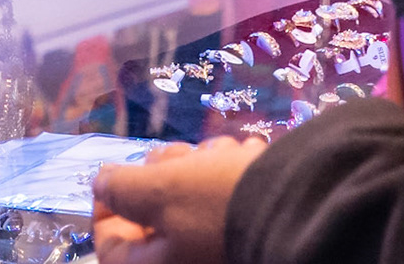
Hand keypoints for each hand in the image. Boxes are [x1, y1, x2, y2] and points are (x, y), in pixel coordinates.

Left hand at [91, 136, 267, 263]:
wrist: (301, 206)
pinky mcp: (245, 237)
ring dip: (199, 169)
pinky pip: (224, 206)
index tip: (115, 171)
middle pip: (154, 219)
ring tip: (220, 151)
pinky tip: (245, 158)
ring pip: (191, 204)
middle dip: (162, 175)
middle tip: (176, 153)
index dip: (107, 204)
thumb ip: (122, 187)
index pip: (112, 245)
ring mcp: (218, 253)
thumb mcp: (160, 188)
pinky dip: (228, 178)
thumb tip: (102, 184)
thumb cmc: (219, 202)